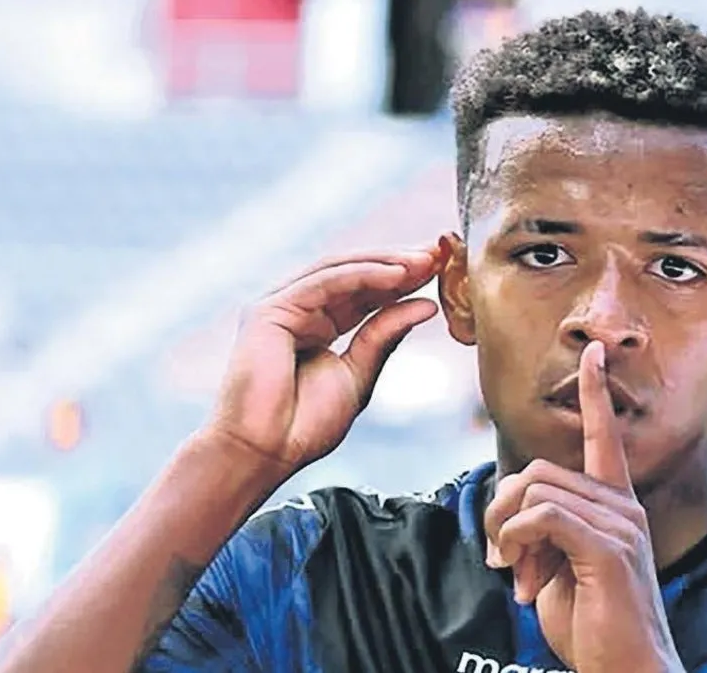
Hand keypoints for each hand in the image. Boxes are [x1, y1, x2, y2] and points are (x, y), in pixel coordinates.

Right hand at [203, 240, 445, 473]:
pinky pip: (325, 282)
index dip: (402, 279)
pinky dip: (363, 275)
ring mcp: (282, 306)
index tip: (440, 269)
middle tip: (437, 255)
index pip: (366, 292)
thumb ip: (385, 336)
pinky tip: (397, 275)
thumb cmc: (305, 424)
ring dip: (385, 263)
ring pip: (340, 270)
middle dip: (397, 263)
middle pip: (354, 274)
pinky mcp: (269, 310)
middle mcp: (299, 309)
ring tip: (423, 262)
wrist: (265, 451)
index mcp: (319, 324)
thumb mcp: (359, 373)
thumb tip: (426, 305)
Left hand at [484, 342, 682, 672]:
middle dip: (505, 513)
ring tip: (520, 580)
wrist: (626, 671)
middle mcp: (623, 506)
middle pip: (538, 470)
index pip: (605, 436)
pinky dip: (519, 543)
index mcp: (615, 505)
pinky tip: (525, 580)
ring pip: (535, 490)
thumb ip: (547, 533)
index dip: (597, 393)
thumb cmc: (594, 626)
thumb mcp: (562, 569)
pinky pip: (542, 516)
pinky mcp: (609, 548)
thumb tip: (514, 516)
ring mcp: (620, 525)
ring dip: (510, 537)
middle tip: (508, 564)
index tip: (594, 353)